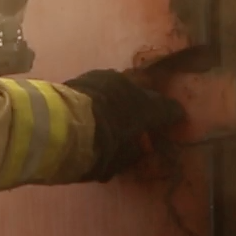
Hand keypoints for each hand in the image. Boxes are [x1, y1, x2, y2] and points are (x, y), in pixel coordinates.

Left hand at [63, 68, 186, 180]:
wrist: (57, 126)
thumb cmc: (96, 148)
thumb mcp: (119, 159)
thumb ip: (132, 151)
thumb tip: (138, 147)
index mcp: (145, 108)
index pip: (167, 109)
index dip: (172, 115)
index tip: (177, 118)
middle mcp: (130, 87)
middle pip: (144, 93)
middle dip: (146, 103)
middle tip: (144, 115)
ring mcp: (107, 78)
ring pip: (122, 86)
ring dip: (122, 97)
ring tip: (118, 109)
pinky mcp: (86, 77)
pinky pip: (103, 86)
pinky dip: (105, 95)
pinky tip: (99, 105)